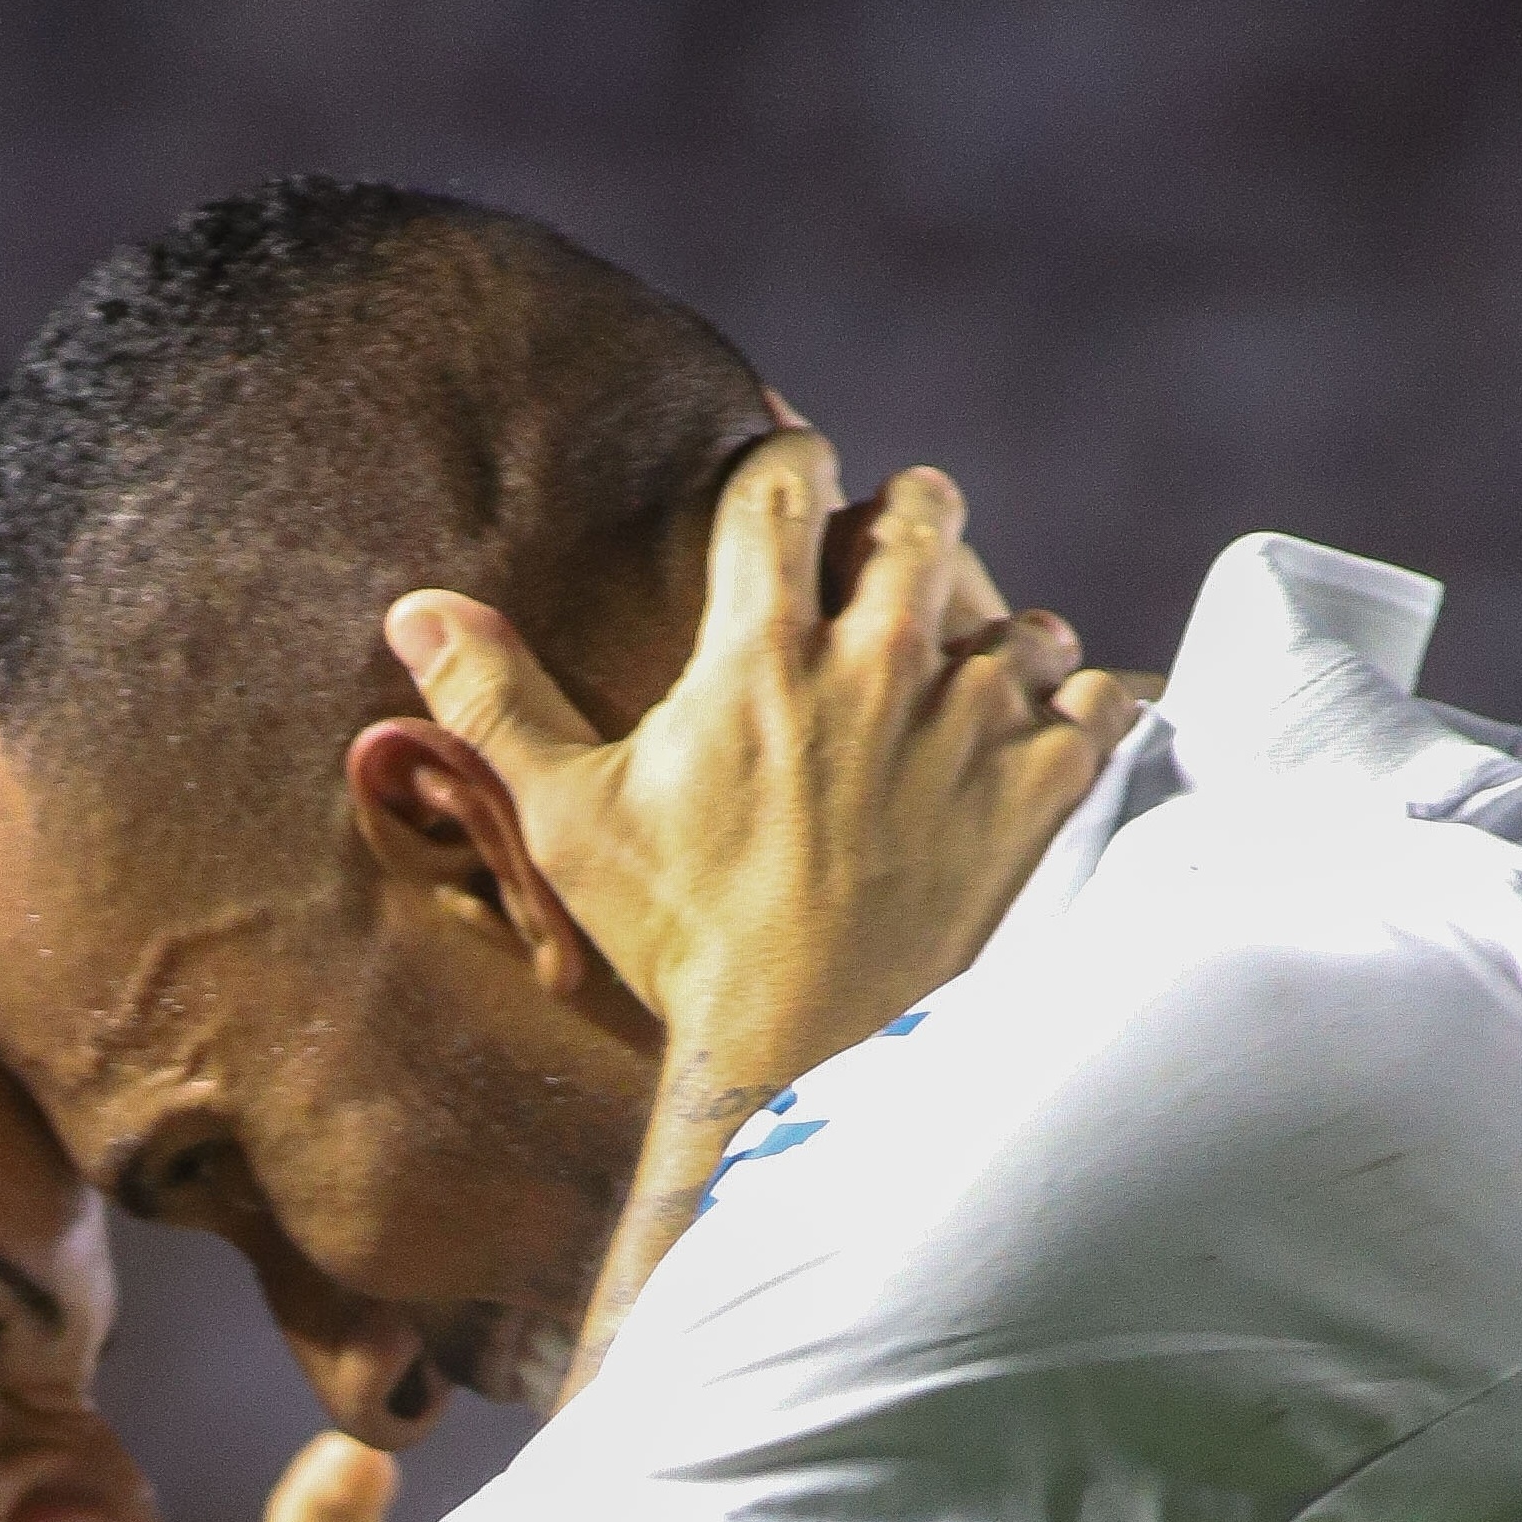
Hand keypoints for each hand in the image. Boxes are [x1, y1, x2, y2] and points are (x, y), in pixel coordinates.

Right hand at [384, 432, 1136, 1055]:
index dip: (788, 464)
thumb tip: (414, 609)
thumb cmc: (683, 941)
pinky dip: (1089, 713)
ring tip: (972, 684)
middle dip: (906, 518)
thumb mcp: (568, 821)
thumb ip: (494, 702)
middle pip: (922, 512)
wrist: (813, 1057)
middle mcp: (881, 665)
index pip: (783, 488)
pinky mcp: (1056, 786)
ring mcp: (979, 723)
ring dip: (997, 637)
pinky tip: (1054, 745)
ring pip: (1021, 615)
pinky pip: (1108, 699)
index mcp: (761, 655)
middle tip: (893, 557)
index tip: (790, 482)